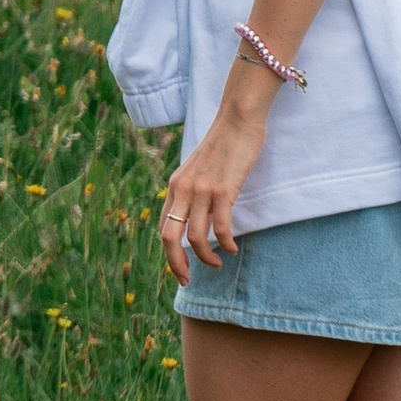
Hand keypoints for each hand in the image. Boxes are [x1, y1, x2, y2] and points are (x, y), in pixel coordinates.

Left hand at [159, 100, 270, 283]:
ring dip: (207, 257)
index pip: (164, 228)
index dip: (169, 254)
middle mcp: (183, 190)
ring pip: (196, 237)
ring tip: (218, 262)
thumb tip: (194, 216)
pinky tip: (232, 248)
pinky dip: (225, 243)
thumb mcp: (198, 169)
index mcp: (175, 186)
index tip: (181, 270)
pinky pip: (220, 227)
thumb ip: (192, 191)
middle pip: (169, 237)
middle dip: (176, 264)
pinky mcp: (223, 190)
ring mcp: (202, 190)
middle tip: (187, 280)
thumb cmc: (222, 145)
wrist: (237, 120)